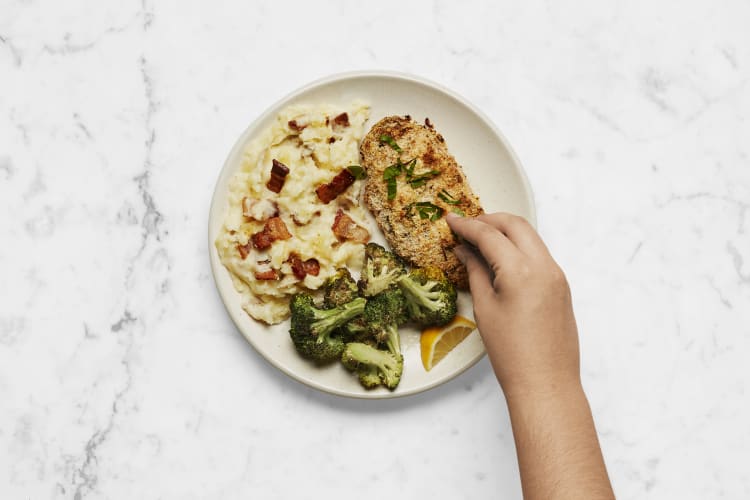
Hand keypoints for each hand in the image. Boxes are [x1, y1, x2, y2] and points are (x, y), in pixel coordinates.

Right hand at [446, 212, 579, 398]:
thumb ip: (476, 272)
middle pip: (515, 224)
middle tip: (466, 226)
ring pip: (530, 236)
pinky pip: (538, 253)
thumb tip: (465, 251)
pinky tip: (501, 258)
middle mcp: (544, 266)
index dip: (467, 225)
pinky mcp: (561, 285)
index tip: (450, 220)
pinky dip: (518, 247)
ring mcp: (556, 274)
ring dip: (505, 231)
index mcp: (521, 270)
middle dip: (489, 219)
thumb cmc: (511, 352)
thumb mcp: (485, 308)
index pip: (490, 234)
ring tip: (481, 240)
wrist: (545, 381)